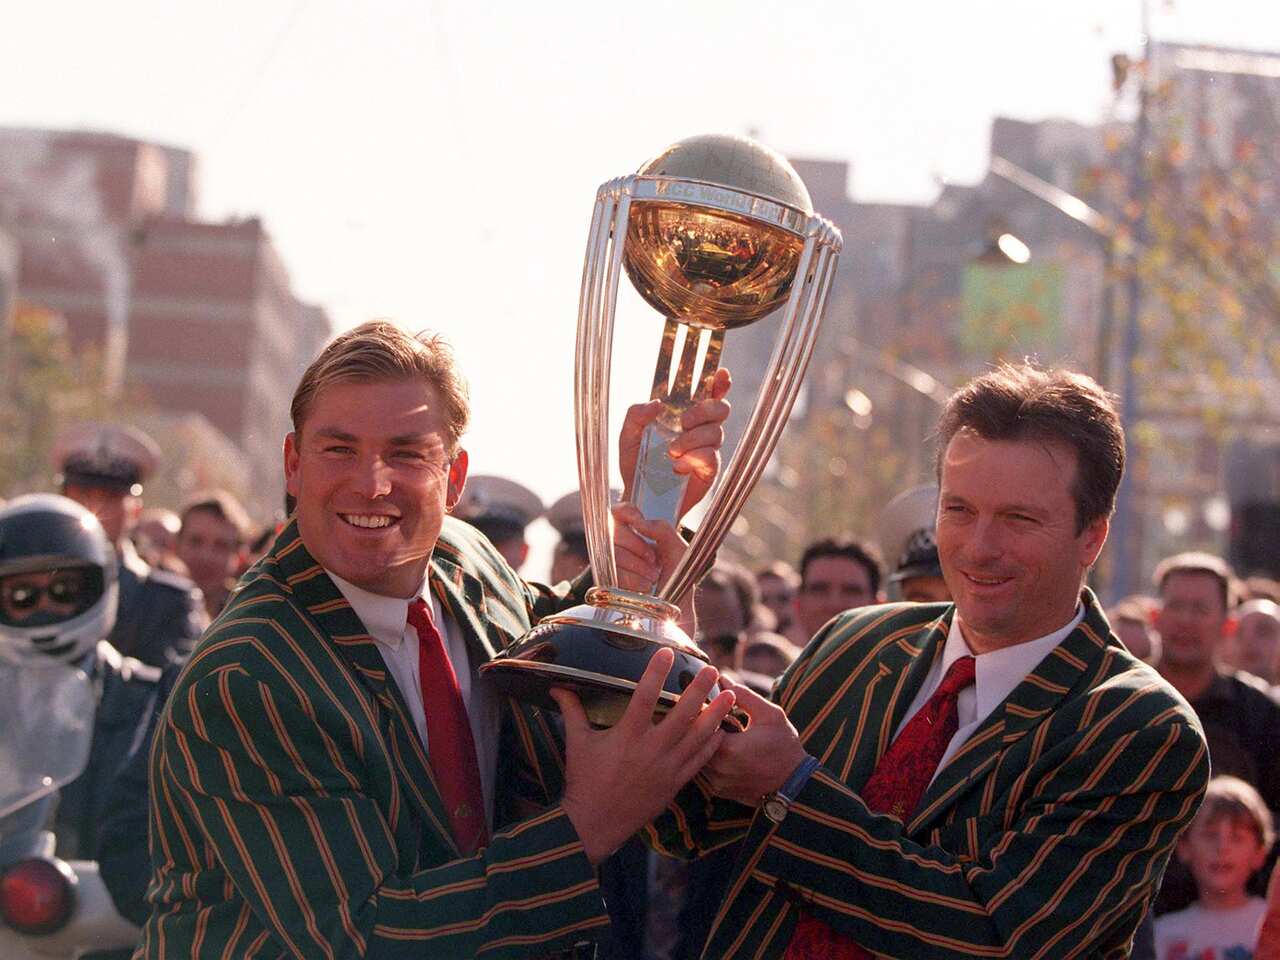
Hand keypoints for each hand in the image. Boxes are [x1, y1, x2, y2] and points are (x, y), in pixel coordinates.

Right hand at [552, 648, 734, 863]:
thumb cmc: (584, 781)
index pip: (644, 696)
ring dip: (716, 714)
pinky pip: (699, 761)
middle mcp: (650, 750)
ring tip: (730, 695)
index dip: (656, 672)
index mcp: (626, 736)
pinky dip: (712, 745)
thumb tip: (558, 686)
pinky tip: (722, 730)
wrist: (594, 824)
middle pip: (682, 714)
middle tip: (713, 670)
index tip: (668, 652)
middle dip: (700, 690)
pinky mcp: (674, 784)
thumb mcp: (577, 743)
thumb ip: (572, 711)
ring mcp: (666, 768)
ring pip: (698, 737)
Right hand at [611, 501, 696, 631]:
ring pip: (613, 553)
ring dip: (638, 566)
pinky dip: (633, 580)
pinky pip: (613, 573)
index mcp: (637, 532)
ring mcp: (611, 563)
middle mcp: (620, 545)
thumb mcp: (678, 549)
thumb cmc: (677, 577)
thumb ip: (662, 529)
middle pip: (613, 530)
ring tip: (652, 577)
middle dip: (636, 545)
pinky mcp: (606, 581)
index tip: (638, 521)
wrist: (672, 609)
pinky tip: (643, 588)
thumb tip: (640, 522)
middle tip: (653, 560)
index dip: (626, 512)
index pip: (620, 511)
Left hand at [618, 368, 731, 519]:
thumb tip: (656, 403)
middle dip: (704, 409)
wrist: (639, 499)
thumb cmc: (636, 465)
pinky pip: (711, 455)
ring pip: (716, 431)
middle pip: (720, 408)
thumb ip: (636, 414)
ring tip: (671, 452)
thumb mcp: (628, 436)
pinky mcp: (709, 470)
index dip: (718, 382)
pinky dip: (693, 458)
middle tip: (684, 421)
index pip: (708, 393)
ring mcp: (707, 449)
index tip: (720, 375)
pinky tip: (678, 466)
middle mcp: (699, 429)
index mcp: (683, 415)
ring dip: (692, 439)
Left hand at [702, 683, 806, 805]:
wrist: (795, 785)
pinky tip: (719, 747)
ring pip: (698, 756)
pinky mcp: (719, 790)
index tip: (706, 701)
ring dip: (702, 742)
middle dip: (699, 726)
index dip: (701, 710)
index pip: (700, 723)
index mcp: (728, 748)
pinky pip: (705, 770)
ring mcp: (717, 782)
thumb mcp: (770, 714)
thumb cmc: (785, 746)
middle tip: (703, 712)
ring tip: (711, 728)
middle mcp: (718, 769)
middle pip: (695, 741)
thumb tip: (722, 679)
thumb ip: (743, 695)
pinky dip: (709, 757)